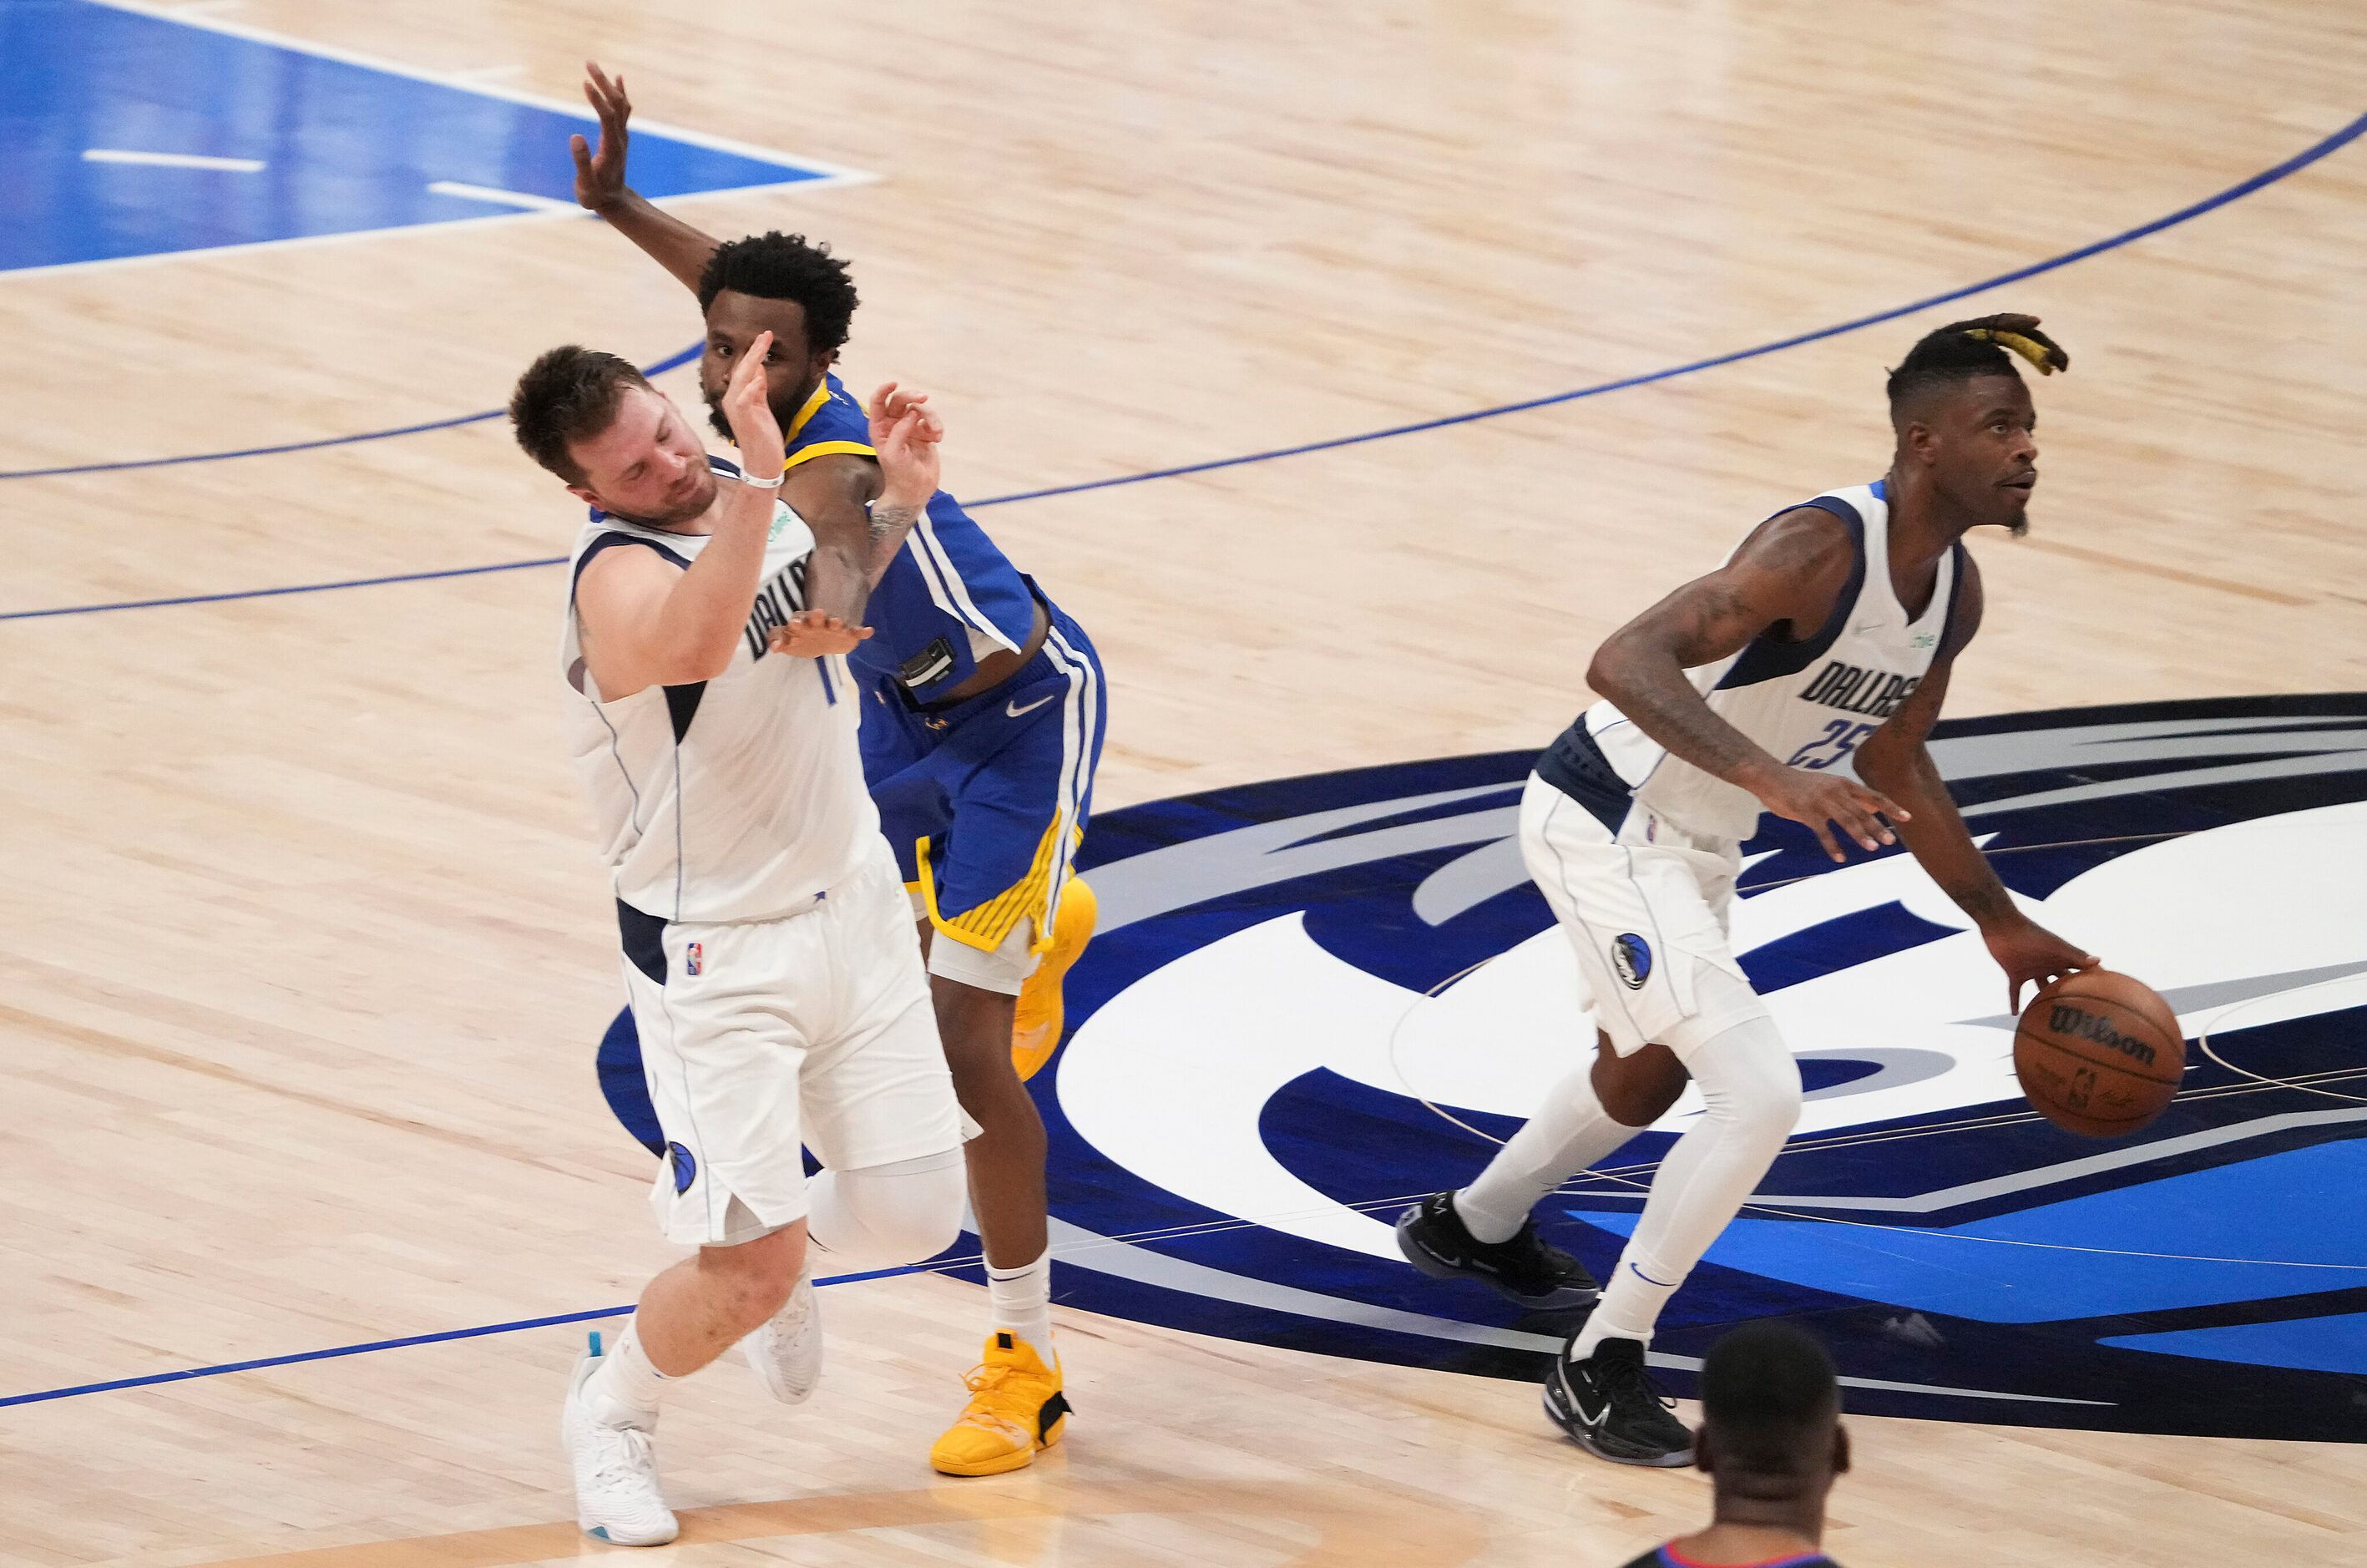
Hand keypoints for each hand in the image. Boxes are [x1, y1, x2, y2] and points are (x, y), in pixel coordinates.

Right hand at [570, 62, 633, 211]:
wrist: (614, 202)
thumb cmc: (595, 195)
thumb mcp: (585, 184)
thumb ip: (581, 162)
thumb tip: (575, 137)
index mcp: (611, 148)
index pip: (607, 117)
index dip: (597, 100)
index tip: (585, 83)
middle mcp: (620, 138)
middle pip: (616, 105)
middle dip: (603, 83)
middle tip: (588, 63)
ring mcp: (621, 136)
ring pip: (620, 105)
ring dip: (608, 84)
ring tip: (593, 66)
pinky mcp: (619, 136)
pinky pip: (623, 110)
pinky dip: (620, 93)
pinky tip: (617, 79)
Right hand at [722, 330, 786, 474]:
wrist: (762, 463)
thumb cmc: (762, 437)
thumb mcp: (761, 408)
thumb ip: (759, 390)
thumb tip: (759, 369)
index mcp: (737, 397)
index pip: (744, 370)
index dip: (754, 353)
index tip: (764, 337)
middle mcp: (732, 400)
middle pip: (742, 369)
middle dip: (754, 351)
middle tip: (766, 334)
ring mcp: (737, 409)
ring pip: (742, 379)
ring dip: (752, 360)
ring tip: (762, 344)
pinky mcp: (745, 419)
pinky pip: (744, 400)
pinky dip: (751, 388)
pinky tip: (760, 378)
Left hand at [768, 610, 871, 657]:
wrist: (824, 641)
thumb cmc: (802, 638)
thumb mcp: (788, 640)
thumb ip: (777, 640)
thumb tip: (774, 647)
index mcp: (802, 623)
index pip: (797, 620)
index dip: (795, 622)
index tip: (792, 624)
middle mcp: (818, 623)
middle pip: (815, 618)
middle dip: (815, 617)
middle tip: (816, 613)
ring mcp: (833, 628)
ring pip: (835, 623)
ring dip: (836, 622)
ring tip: (837, 622)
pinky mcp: (848, 634)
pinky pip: (855, 631)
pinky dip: (862, 632)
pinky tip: (868, 631)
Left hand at [866, 381, 942, 507]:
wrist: (915, 491)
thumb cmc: (898, 474)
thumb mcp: (893, 453)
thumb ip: (900, 431)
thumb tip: (912, 412)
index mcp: (879, 428)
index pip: (879, 402)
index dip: (884, 390)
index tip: (894, 384)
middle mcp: (893, 425)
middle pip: (901, 400)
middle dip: (912, 397)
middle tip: (923, 398)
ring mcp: (910, 428)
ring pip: (920, 409)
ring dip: (930, 417)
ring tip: (937, 433)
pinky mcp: (925, 434)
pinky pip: (932, 421)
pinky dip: (937, 427)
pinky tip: (938, 439)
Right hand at [1753, 767, 1909, 862]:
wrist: (1771, 777)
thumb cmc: (1800, 785)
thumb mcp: (1828, 786)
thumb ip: (1847, 799)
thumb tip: (1871, 811)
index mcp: (1844, 784)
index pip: (1873, 796)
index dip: (1891, 807)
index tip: (1908, 818)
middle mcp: (1836, 791)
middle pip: (1862, 810)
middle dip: (1877, 827)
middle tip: (1890, 841)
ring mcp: (1821, 800)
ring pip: (1845, 820)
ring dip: (1860, 835)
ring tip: (1871, 848)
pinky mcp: (1805, 811)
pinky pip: (1822, 831)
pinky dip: (1832, 845)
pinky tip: (1839, 858)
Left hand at [1985, 918, 2098, 1012]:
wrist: (2003, 927)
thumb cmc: (2031, 934)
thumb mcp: (2055, 946)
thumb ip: (2075, 955)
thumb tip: (2100, 960)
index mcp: (2060, 958)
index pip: (2081, 970)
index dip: (2093, 978)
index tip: (2108, 991)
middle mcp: (2048, 965)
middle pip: (2062, 982)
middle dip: (2071, 993)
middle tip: (2082, 1011)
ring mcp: (2032, 970)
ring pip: (2041, 988)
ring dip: (2044, 999)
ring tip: (2053, 1017)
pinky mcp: (2014, 973)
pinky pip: (2014, 991)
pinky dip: (2014, 1002)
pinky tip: (2015, 1015)